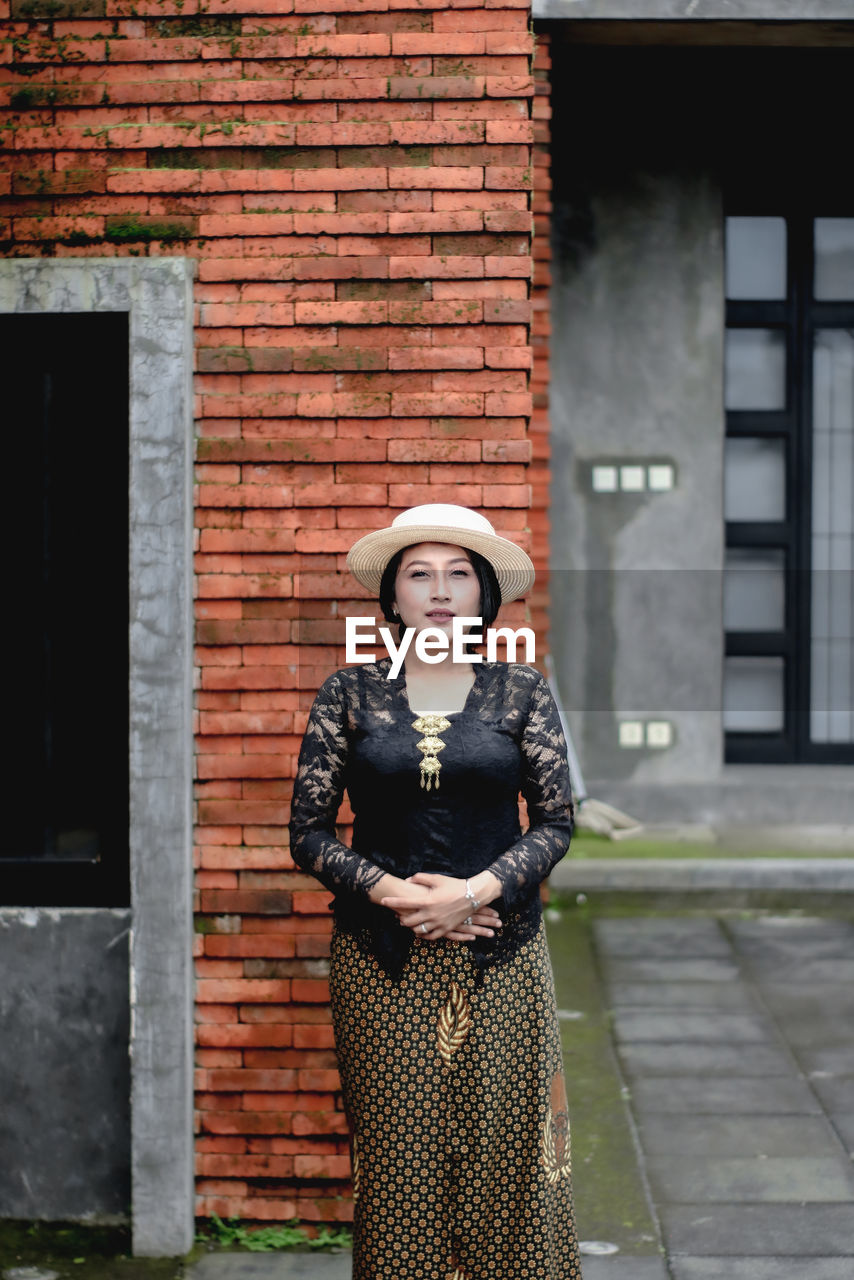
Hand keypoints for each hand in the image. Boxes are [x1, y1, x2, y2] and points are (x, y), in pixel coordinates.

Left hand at [380, 872, 502, 941]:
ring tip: (409, 923)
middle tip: (398, 916)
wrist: (472, 896)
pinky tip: (420, 932)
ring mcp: (439, 923)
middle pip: (409, 921)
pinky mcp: (446, 929)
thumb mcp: (436, 878)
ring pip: (418, 931)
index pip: (405, 903)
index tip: (383, 901)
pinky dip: (423, 935)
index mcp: (427, 901)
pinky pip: (431, 937)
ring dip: (411, 928)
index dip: (392, 902)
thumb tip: (407, 880)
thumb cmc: (454, 885)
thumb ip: (420, 878)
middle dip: (401, 919)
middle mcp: (431, 914)